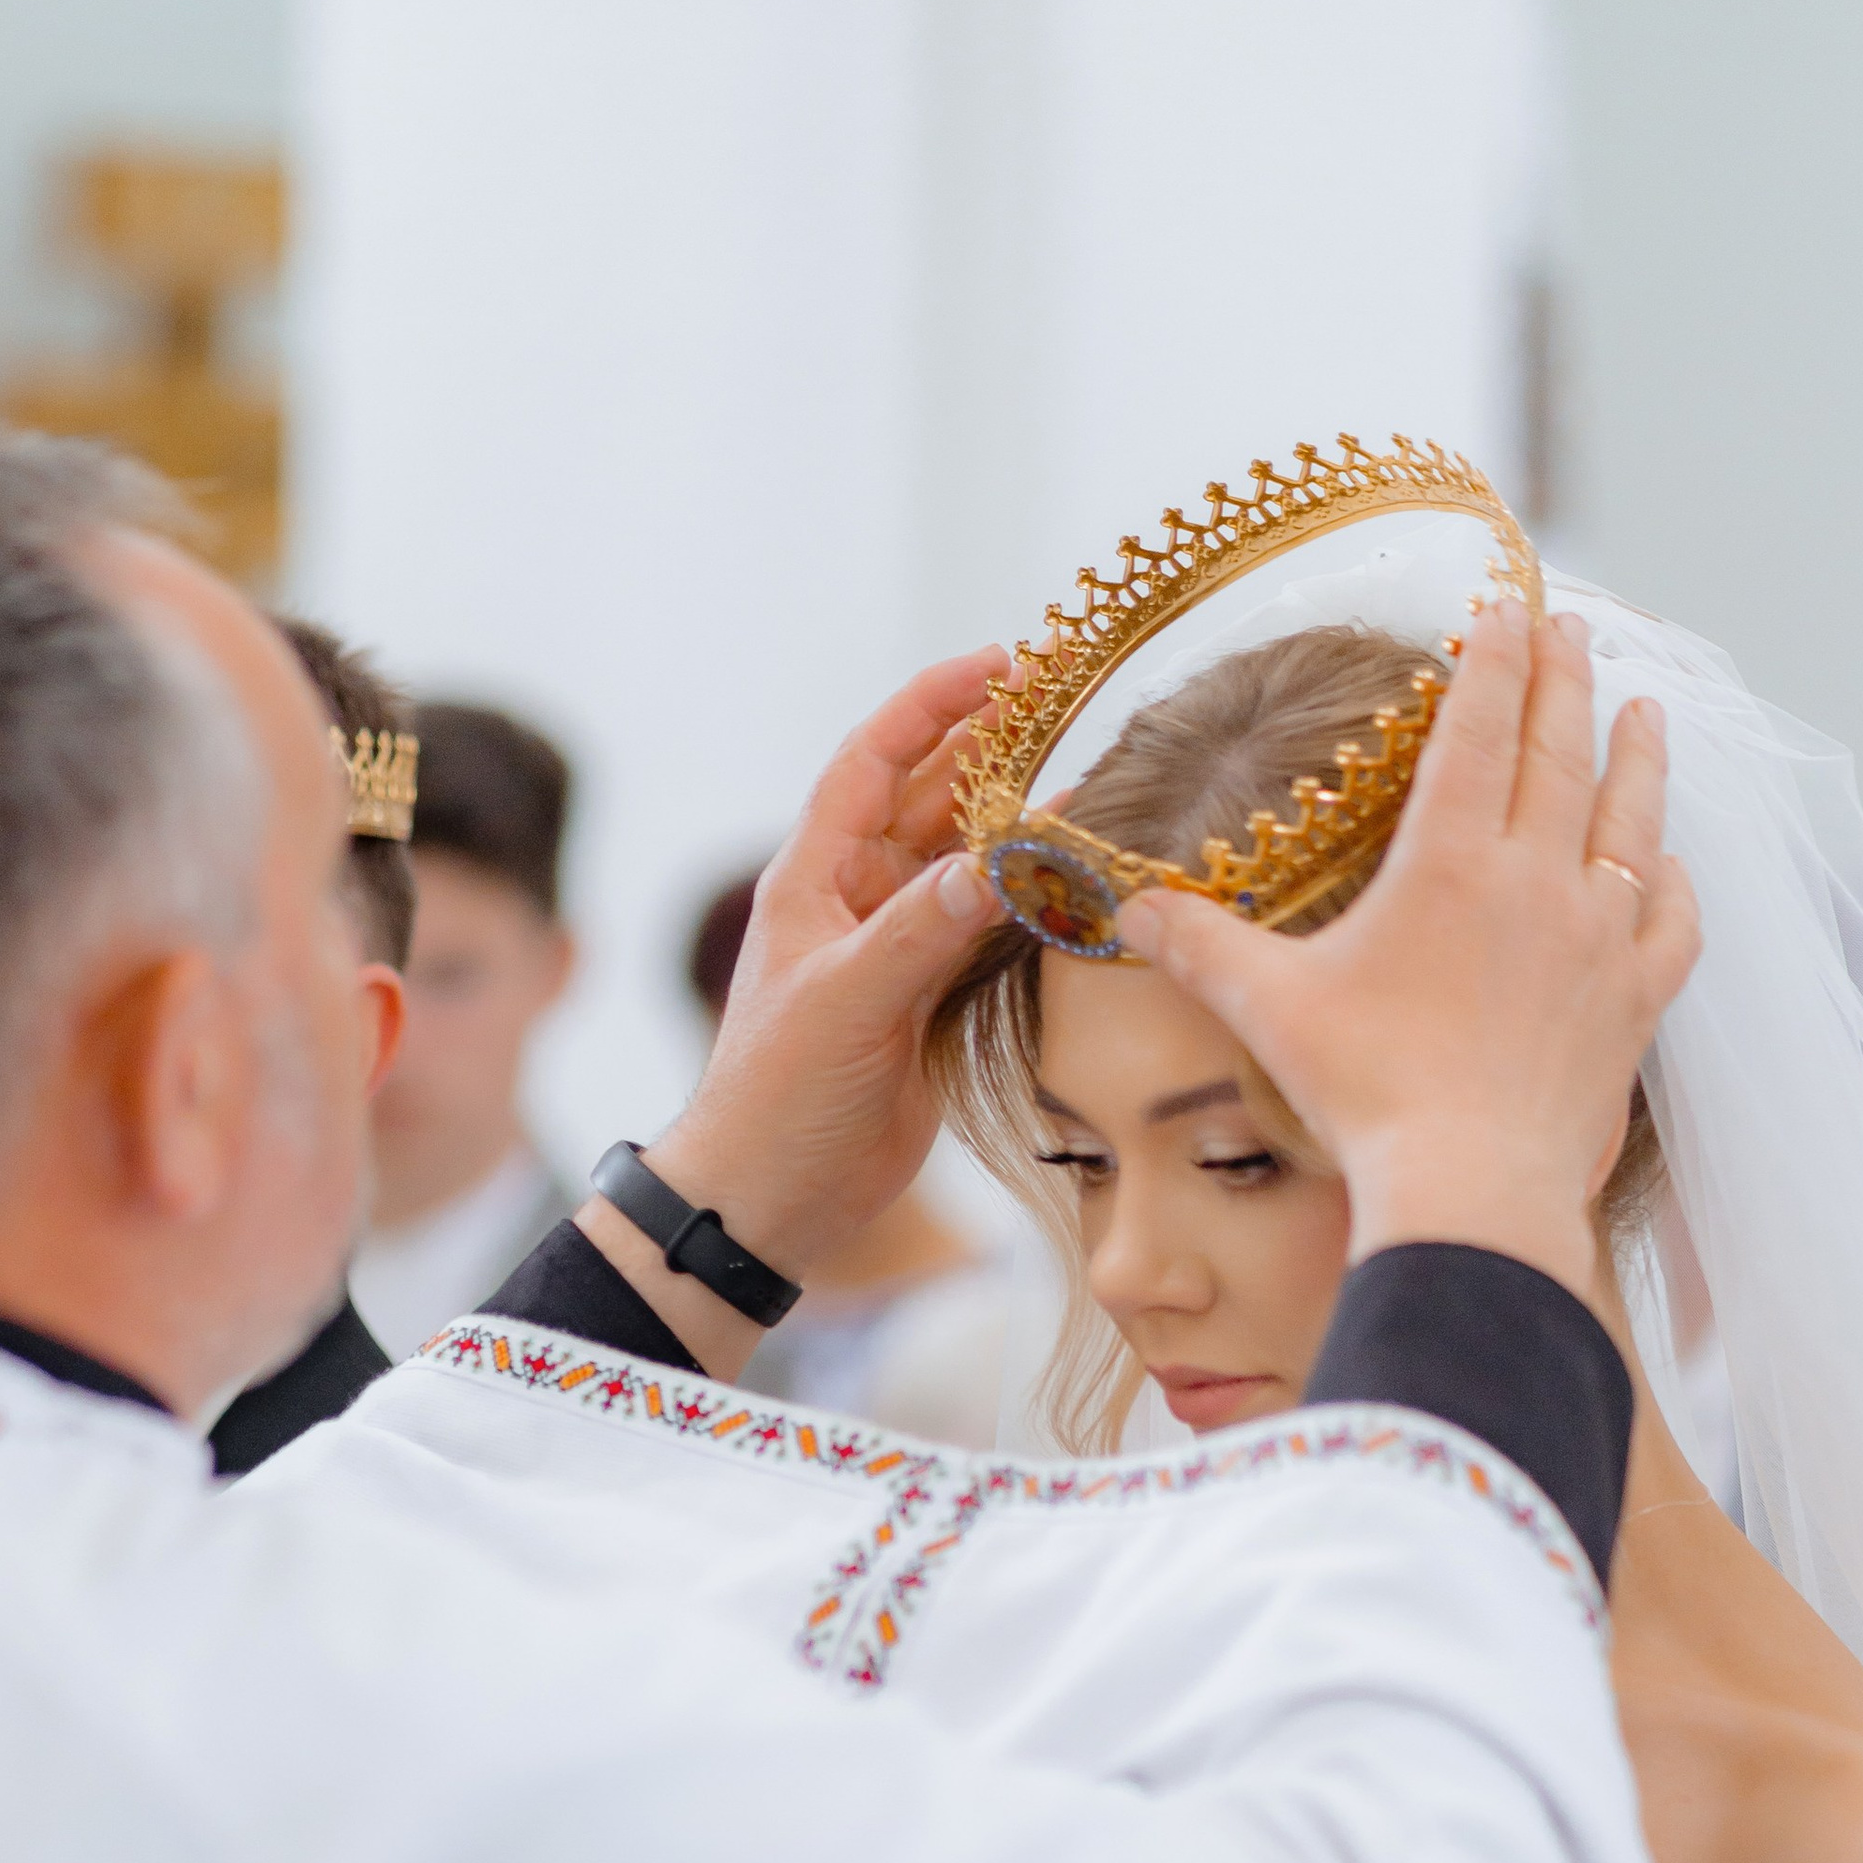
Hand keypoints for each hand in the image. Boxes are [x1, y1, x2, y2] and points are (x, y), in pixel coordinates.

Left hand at [577, 649, 1008, 1374]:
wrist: (768, 1199)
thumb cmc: (777, 1096)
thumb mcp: (847, 1002)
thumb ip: (924, 929)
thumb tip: (1006, 858)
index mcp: (815, 878)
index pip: (874, 759)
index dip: (932, 705)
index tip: (1000, 663)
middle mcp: (856, 900)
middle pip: (931, 797)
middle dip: (994, 749)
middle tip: (1070, 704)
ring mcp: (896, 950)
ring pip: (968, 861)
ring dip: (1020, 823)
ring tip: (1094, 778)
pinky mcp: (930, 1001)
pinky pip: (988, 929)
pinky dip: (1031, 901)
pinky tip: (1079, 879)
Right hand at [1121, 600, 1699, 1302]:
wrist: (1472, 1189)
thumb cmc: (1366, 1095)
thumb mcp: (1267, 1009)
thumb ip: (1199, 947)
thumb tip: (1127, 907)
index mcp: (1450, 863)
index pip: (1481, 729)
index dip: (1493, 660)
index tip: (1505, 607)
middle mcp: (1536, 881)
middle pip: (1562, 751)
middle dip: (1566, 679)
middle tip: (1572, 630)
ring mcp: (1598, 938)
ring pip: (1632, 818)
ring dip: (1639, 753)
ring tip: (1644, 708)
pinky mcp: (1634, 1001)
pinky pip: (1671, 919)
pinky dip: (1673, 879)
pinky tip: (1669, 863)